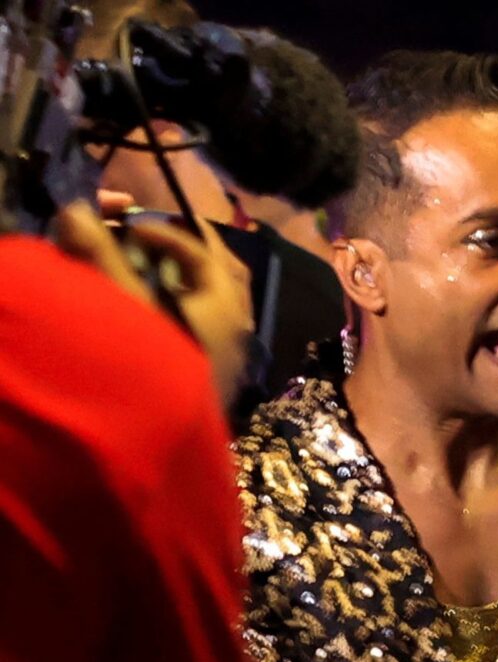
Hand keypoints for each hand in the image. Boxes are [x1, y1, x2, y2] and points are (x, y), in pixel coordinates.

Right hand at [57, 199, 254, 408]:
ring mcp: (236, 352)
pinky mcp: (224, 375)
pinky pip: (219, 327)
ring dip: (200, 280)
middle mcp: (240, 323)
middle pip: (226, 272)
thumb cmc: (149, 361)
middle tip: (164, 238)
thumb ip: (104, 258)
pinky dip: (199, 308)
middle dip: (196, 250)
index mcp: (225, 302)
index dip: (167, 234)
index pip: (202, 254)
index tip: (132, 228)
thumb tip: (78, 212)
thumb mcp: (127, 304)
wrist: (164, 433)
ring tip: (167, 269)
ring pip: (227, 301)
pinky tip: (175, 311)